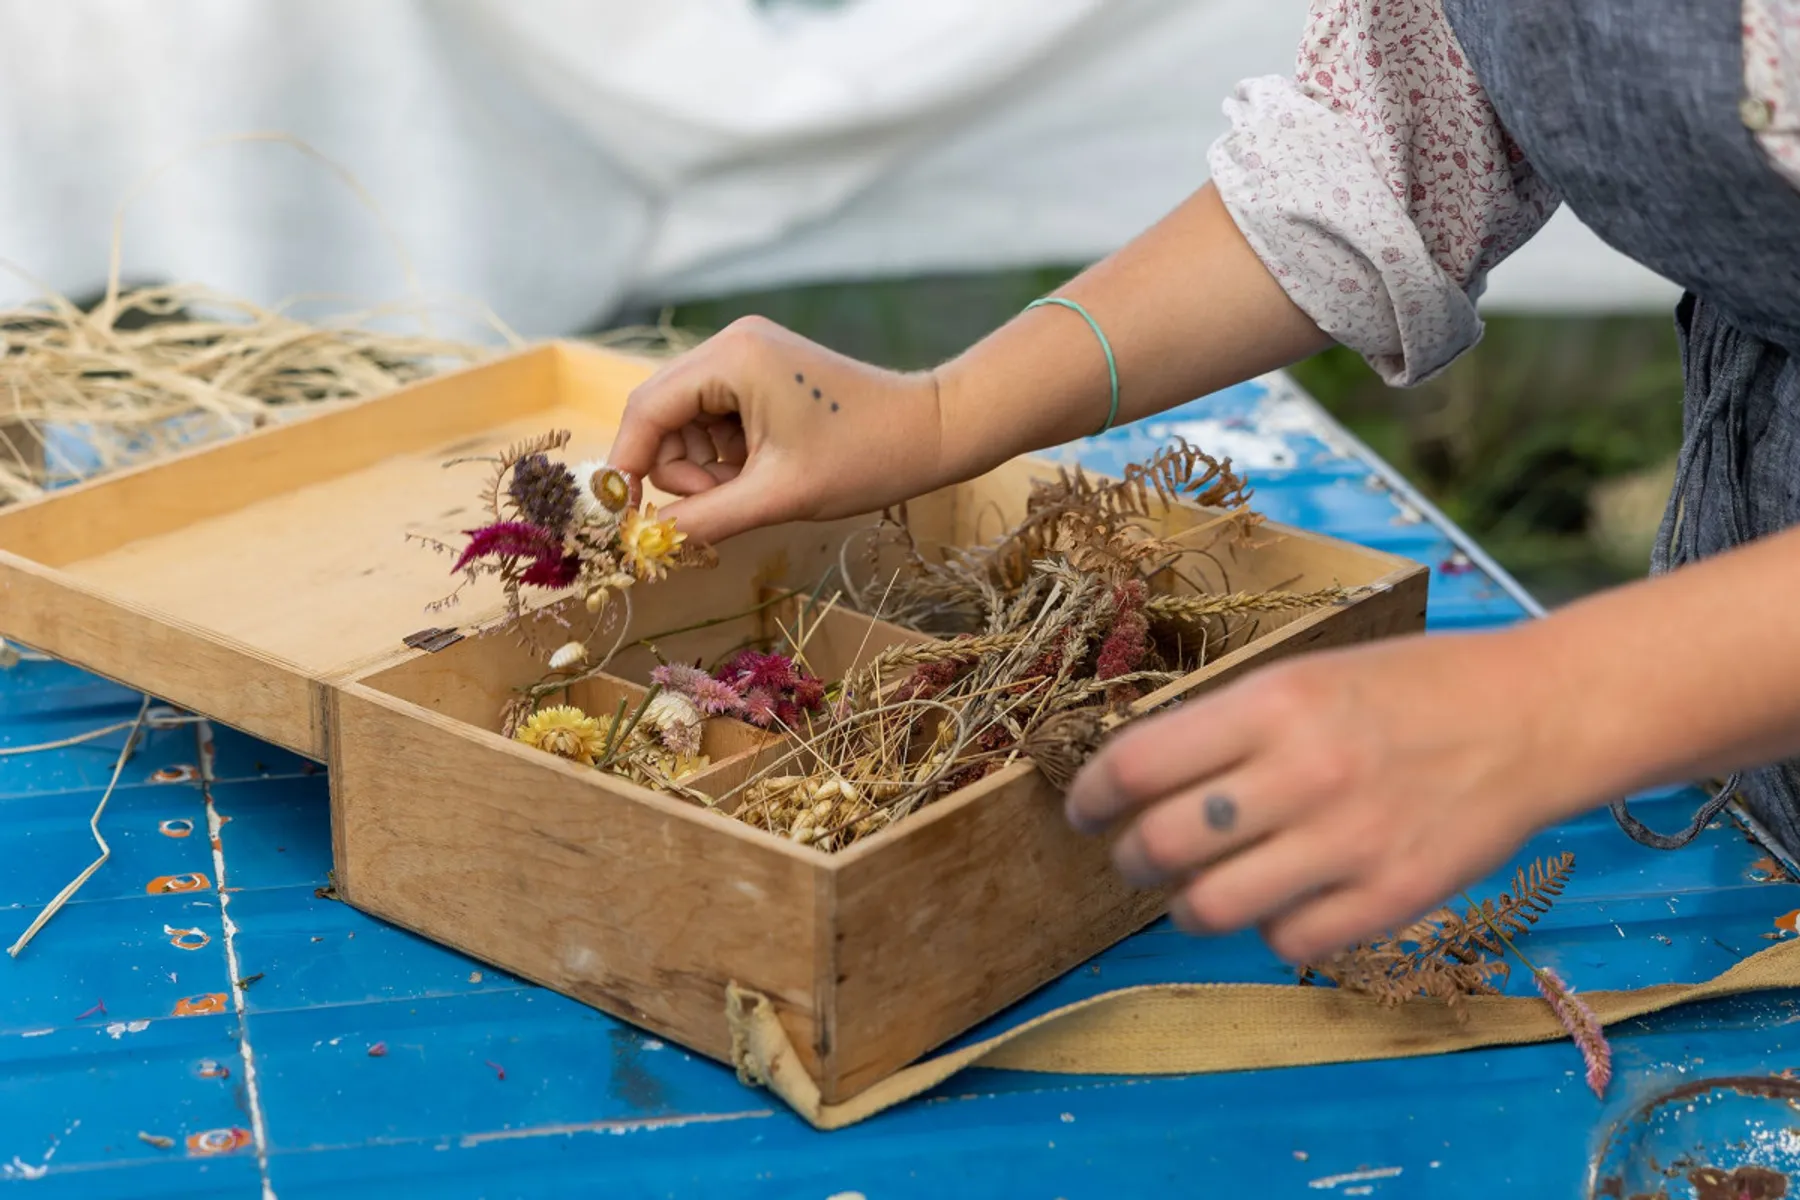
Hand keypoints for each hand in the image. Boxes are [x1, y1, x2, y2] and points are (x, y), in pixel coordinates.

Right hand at [607, 317, 946, 544]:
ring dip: (704, 469)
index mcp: (731, 357)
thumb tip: (643, 542)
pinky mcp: (760, 373)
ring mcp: (746, 355)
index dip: (627, 467)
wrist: (932, 432)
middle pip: (660, 416)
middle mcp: (731, 344)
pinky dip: (725, 457)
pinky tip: (762, 471)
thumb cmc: (864, 459)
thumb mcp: (776, 497)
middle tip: (725, 503)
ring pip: (685, 424)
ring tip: (754, 488)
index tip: (623, 518)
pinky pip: (714, 421)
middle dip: (679, 470)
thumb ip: (703, 520)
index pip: (645, 410)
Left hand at [1063, 629, 1584, 962]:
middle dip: (1127, 859)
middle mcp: (1304, 773)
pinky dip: (1269, 928)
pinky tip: (1282, 900)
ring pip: (1211, 907)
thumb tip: (1138, 778)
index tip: (1083, 809)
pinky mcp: (1393, 897)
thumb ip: (1226, 725)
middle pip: (1160, 844)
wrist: (1530, 716)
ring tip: (1194, 893)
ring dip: (1185, 907)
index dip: (1090, 795)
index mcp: (1273, 704)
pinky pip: (1288, 940)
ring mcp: (1349, 841)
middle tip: (1132, 857)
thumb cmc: (1407, 688)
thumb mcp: (1306, 675)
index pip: (1137, 763)